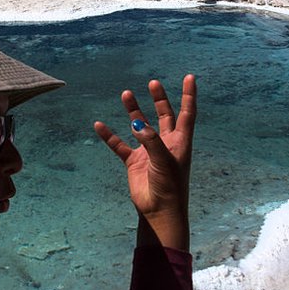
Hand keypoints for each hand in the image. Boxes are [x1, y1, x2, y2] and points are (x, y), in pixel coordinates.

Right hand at [93, 74, 196, 249]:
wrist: (158, 212)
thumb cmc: (169, 188)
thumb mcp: (164, 161)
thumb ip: (151, 140)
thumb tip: (137, 124)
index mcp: (180, 142)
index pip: (187, 113)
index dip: (189, 95)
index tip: (190, 77)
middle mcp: (165, 143)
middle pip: (164, 115)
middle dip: (159, 99)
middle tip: (153, 83)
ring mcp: (148, 151)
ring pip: (140, 126)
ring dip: (134, 111)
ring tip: (126, 94)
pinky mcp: (134, 162)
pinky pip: (119, 145)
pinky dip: (109, 135)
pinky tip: (99, 125)